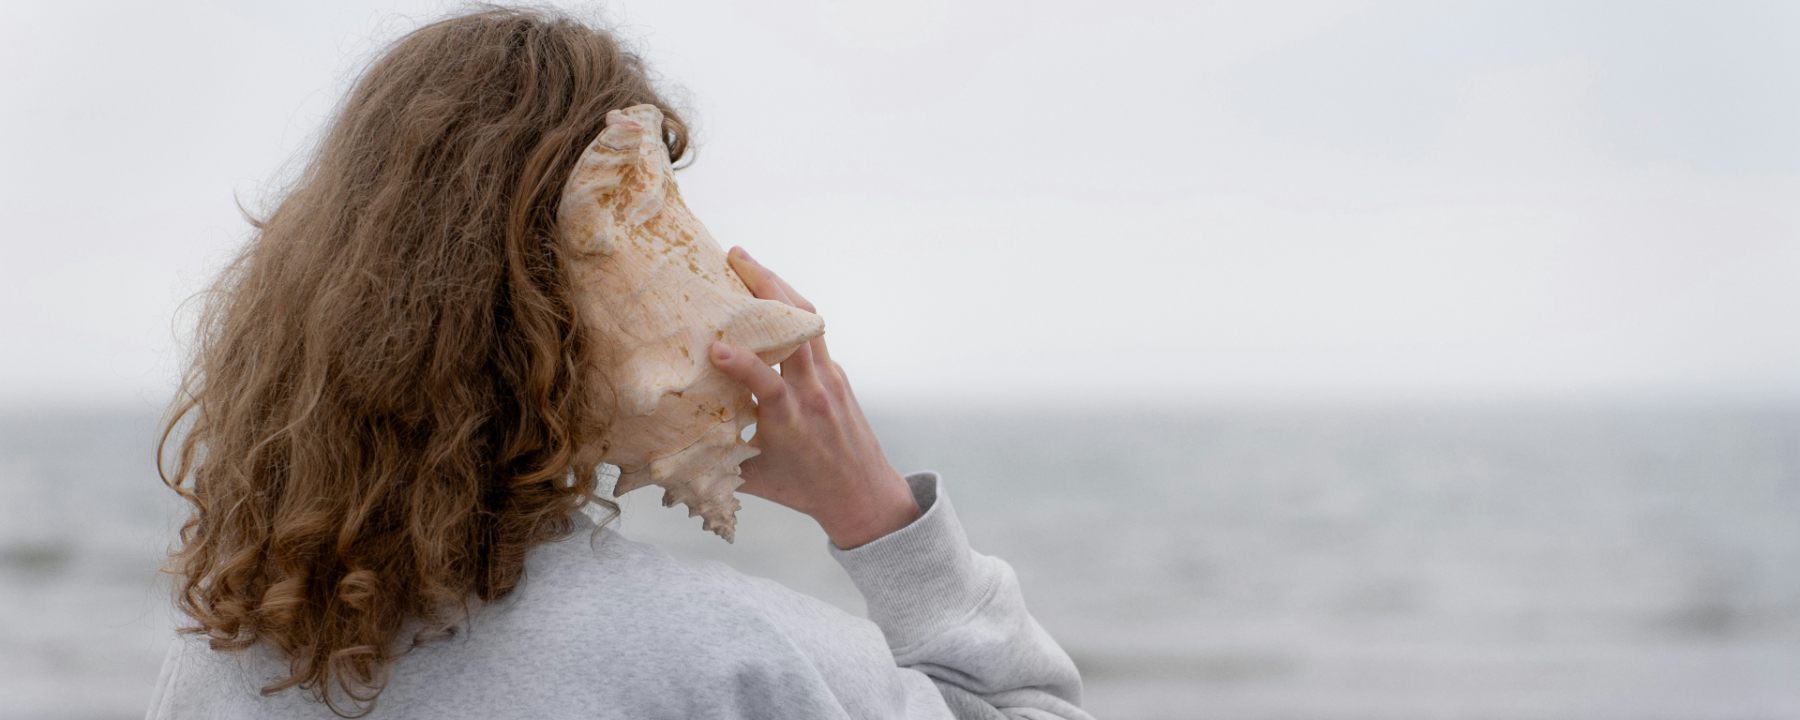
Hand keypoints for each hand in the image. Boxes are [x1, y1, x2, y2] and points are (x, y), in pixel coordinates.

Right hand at [707, 247, 919, 548]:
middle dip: (765, 286)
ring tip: (748, 263)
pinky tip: (768, 297)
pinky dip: (790, 309)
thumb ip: (715, 461)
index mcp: (791, 420)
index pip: (768, 385)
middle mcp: (814, 392)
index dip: (743, 364)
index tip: (714, 347)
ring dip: (779, 286)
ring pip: (809, 320)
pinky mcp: (837, 373)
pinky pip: (814, 331)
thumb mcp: (755, 480)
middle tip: (734, 256)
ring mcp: (830, 378)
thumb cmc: (806, 492)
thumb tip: (665, 454)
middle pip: (797, 329)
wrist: (864, 494)